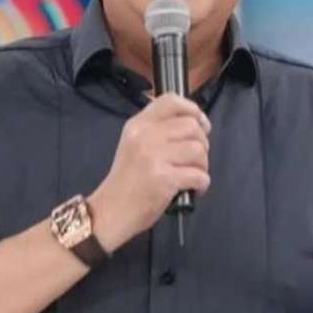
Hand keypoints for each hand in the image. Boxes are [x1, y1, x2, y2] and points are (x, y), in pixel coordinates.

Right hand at [89, 93, 210, 251]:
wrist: (110, 211)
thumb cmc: (126, 180)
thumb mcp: (133, 144)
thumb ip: (156, 130)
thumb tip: (193, 123)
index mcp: (137, 125)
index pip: (171, 100)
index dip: (192, 109)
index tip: (201, 125)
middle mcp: (145, 135)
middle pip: (191, 126)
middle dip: (202, 144)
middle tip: (194, 160)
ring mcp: (154, 156)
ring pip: (198, 150)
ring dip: (202, 166)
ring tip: (191, 176)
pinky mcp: (164, 178)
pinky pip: (199, 175)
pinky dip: (201, 184)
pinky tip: (192, 190)